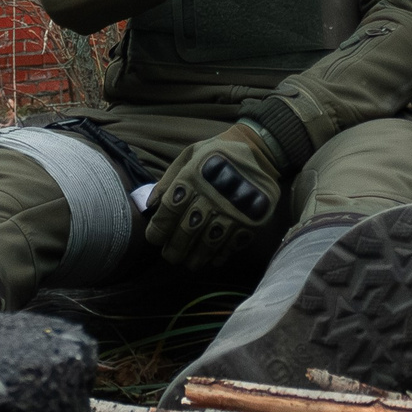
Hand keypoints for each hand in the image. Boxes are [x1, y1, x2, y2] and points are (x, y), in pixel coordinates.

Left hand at [146, 121, 287, 266]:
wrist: (260, 148)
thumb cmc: (217, 152)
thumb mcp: (189, 156)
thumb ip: (168, 180)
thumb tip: (150, 205)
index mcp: (192, 178)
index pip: (169, 211)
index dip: (158, 228)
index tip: (154, 238)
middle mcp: (211, 196)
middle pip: (186, 230)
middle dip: (175, 248)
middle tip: (170, 256)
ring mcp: (233, 210)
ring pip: (208, 242)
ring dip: (197, 257)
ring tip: (190, 263)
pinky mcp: (251, 220)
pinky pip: (233, 243)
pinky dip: (221, 254)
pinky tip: (213, 259)